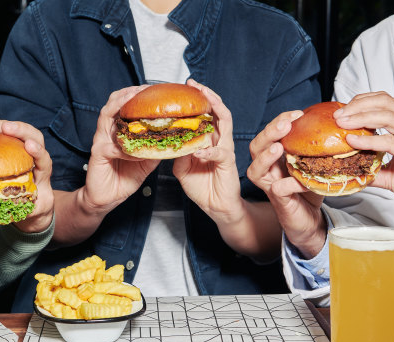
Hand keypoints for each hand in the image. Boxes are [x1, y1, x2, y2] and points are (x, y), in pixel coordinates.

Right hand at [0, 120, 53, 232]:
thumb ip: (30, 208)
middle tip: (5, 127)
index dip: (38, 151)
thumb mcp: (35, 210)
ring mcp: (21, 150)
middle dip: (20, 129)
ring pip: (16, 132)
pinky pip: (0, 136)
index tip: (30, 146)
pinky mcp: (8, 149)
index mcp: (43, 171)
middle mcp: (34, 157)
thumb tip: (17, 208)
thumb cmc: (34, 206)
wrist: (32, 203)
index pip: (44, 158)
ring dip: (0, 126)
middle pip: (33, 136)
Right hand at [81, 85, 159, 213]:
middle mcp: (107, 132)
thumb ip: (156, 148)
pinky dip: (124, 148)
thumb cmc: (124, 177)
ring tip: (134, 103)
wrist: (106, 197)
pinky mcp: (97, 155)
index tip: (154, 88)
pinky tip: (134, 152)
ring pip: (106, 117)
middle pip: (113, 103)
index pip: (124, 104)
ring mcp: (100, 141)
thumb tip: (175, 139)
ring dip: (120, 107)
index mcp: (118, 130)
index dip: (137, 94)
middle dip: (128, 93)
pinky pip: (110, 147)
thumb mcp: (146, 161)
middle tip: (145, 89)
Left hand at [172, 80, 243, 222]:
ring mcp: (225, 148)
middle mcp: (218, 139)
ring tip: (206, 98)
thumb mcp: (181, 168)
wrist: (215, 206)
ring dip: (216, 108)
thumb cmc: (201, 186)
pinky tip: (198, 151)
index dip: (196, 100)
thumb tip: (165, 143)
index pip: (204, 113)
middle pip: (217, 110)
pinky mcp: (228, 162)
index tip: (183, 88)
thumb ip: (176, 154)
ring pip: (225, 122)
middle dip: (207, 95)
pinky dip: (208, 151)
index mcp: (207, 138)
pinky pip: (220, 152)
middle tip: (194, 84)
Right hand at [247, 111, 326, 258]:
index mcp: (274, 157)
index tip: (297, 113)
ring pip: (255, 169)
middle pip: (256, 147)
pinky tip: (299, 179)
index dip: (279, 121)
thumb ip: (317, 147)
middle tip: (285, 124)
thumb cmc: (311, 189)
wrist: (310, 220)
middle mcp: (267, 169)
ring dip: (265, 157)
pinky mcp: (277, 200)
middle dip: (269, 133)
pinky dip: (287, 183)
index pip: (269, 134)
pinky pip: (277, 189)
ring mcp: (269, 185)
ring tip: (278, 147)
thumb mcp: (315, 163)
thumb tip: (339, 124)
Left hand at [335, 92, 393, 204]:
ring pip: (388, 116)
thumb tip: (352, 170)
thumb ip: (373, 169)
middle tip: (338, 115)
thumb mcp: (392, 175)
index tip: (342, 111)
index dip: (362, 103)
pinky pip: (391, 142)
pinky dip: (369, 140)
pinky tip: (353, 141)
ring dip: (360, 117)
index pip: (386, 103)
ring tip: (342, 123)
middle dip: (358, 105)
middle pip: (385, 103)